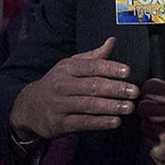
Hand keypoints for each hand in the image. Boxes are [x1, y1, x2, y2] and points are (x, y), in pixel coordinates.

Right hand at [10, 38, 138, 138]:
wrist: (30, 107)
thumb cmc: (57, 84)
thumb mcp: (71, 66)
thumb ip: (94, 57)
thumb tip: (112, 41)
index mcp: (67, 68)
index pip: (91, 66)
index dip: (110, 68)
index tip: (127, 71)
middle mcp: (62, 85)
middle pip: (93, 86)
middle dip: (116, 89)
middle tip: (134, 91)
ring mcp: (60, 105)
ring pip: (90, 105)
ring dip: (112, 106)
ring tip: (129, 107)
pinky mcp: (60, 123)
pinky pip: (83, 123)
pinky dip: (101, 122)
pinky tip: (115, 121)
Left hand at [137, 77, 164, 164]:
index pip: (150, 88)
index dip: (149, 91)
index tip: (153, 96)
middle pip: (143, 106)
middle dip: (148, 110)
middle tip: (159, 114)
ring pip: (142, 124)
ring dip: (150, 127)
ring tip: (164, 129)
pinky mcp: (160, 153)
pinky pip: (144, 141)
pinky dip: (151, 141)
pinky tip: (164, 140)